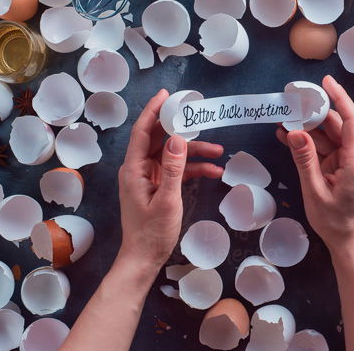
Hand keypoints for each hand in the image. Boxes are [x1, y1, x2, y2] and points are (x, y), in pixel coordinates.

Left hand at [116, 89, 223, 271]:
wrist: (144, 259)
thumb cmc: (152, 233)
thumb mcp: (167, 200)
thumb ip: (173, 168)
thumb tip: (178, 139)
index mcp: (134, 169)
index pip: (142, 131)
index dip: (154, 111)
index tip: (166, 94)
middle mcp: (139, 169)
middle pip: (159, 140)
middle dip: (181, 129)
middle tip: (199, 115)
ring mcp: (149, 178)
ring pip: (172, 155)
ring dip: (194, 152)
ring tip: (219, 152)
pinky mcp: (158, 187)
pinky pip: (176, 170)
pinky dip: (193, 169)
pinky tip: (213, 171)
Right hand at [276, 76, 353, 256]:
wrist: (350, 243)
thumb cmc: (336, 222)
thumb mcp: (315, 191)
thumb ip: (305, 159)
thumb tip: (294, 131)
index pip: (350, 120)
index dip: (339, 98)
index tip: (325, 81)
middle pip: (335, 126)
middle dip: (313, 113)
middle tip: (290, 102)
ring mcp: (348, 162)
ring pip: (327, 137)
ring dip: (307, 129)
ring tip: (282, 119)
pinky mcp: (341, 168)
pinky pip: (324, 150)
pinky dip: (308, 144)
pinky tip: (287, 136)